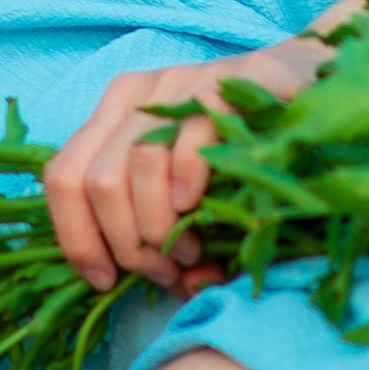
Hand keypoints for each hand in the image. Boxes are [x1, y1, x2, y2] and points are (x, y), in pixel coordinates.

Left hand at [43, 37, 331, 294]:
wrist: (307, 85)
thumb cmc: (240, 152)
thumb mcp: (188, 195)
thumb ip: (168, 236)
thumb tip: (180, 287)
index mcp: (112, 117)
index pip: (61, 177)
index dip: (74, 237)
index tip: (104, 279)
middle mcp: (138, 96)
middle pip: (98, 181)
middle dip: (127, 244)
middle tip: (167, 269)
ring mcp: (182, 82)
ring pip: (138, 162)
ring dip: (161, 224)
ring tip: (191, 248)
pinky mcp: (230, 81)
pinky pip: (192, 138)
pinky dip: (189, 184)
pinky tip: (201, 207)